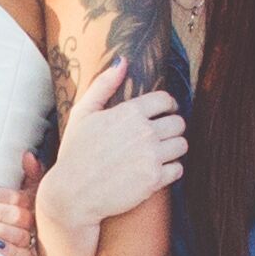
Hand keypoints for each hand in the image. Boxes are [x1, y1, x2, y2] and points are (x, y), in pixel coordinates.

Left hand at [0, 152, 44, 255]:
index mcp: (36, 204)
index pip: (14, 196)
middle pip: (13, 214)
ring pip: (16, 234)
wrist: (61, 251)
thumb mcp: (38, 193)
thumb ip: (34, 174)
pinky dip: (10, 251)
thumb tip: (27, 155)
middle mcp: (37, 223)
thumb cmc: (41, 217)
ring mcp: (37, 244)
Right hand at [34, 60, 185, 255]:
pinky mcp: (154, 180)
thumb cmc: (75, 152)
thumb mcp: (83, 113)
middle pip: (178, 123)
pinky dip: (170, 170)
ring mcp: (151, 156)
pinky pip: (178, 169)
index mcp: (129, 112)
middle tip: (159, 137)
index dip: (166, 107)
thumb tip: (123, 61)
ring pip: (182, 145)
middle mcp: (144, 132)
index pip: (166, 100)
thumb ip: (104, 85)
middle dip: (171, 128)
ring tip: (158, 154)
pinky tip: (155, 170)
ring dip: (173, 149)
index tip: (162, 114)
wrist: (72, 194)